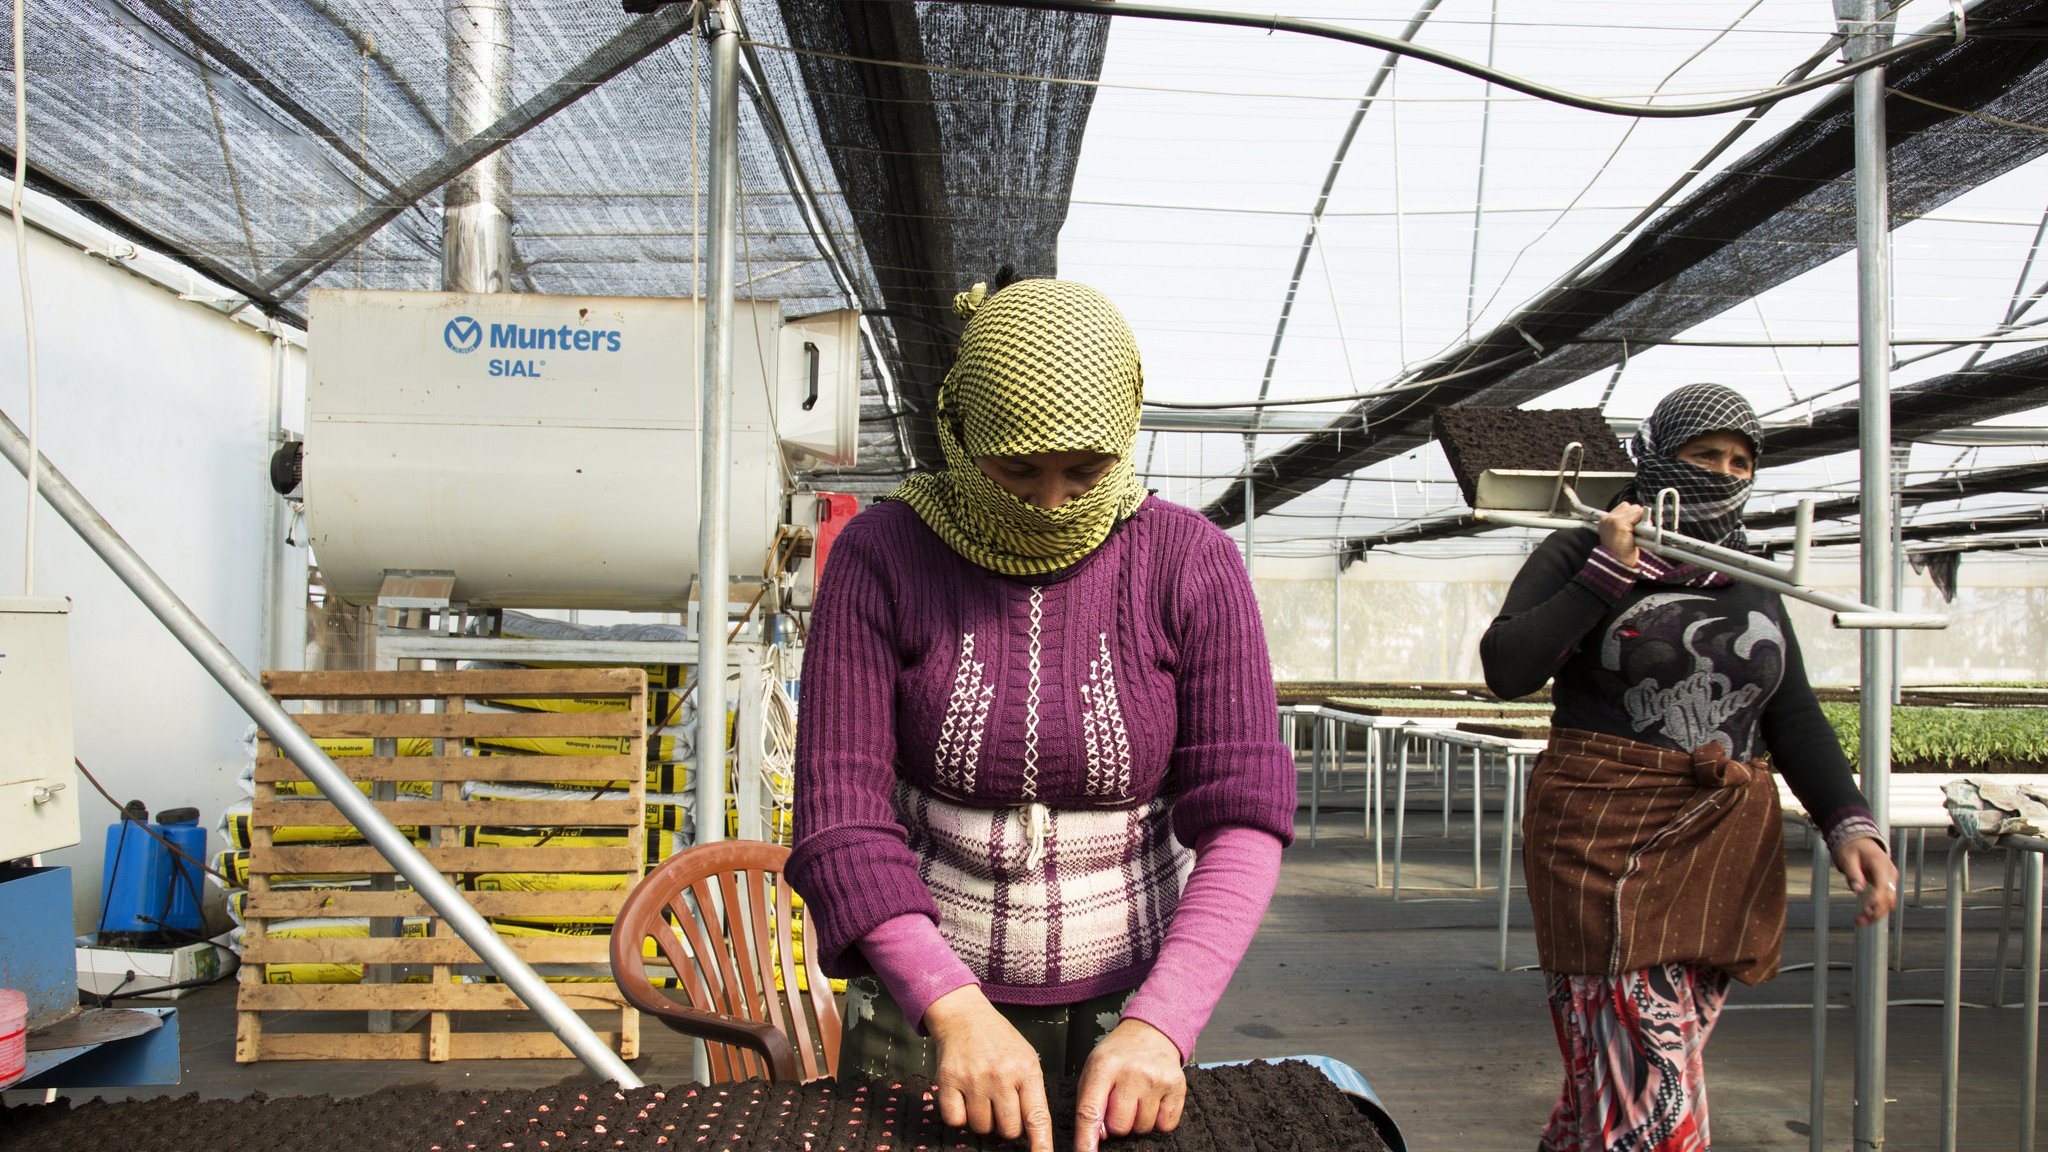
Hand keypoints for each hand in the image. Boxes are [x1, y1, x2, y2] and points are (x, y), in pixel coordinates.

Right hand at [924, 986, 1053, 1151]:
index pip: (1037, 1118)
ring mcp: (974, 1079)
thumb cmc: (999, 1040)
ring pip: (981, 1128)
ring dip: (983, 1119)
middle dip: (1006, 1125)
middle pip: (1008, 1130)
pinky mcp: (948, 1081)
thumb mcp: (1026, 1058)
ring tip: (983, 1095)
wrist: (964, 1016)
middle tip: (1002, 1104)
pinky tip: (965, 1098)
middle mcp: (1001, 1076)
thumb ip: (1032, 1092)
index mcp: (1026, 1070)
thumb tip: (1034, 1132)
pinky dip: (960, 1116)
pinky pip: (956, 1120)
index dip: (1042, 1145)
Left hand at [1073, 1019, 1185, 1151]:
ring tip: (1138, 1097)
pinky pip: (1166, 1125)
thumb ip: (1090, 1103)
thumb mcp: (1094, 1069)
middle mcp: (1131, 1072)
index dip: (1086, 1138)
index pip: (1090, 1110)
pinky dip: (1159, 1119)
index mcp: (1103, 1066)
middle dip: (1117, 1122)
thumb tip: (1099, 1137)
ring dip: (1138, 1120)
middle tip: (1120, 1102)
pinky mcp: (1177, 1086)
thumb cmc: (1118, 1056)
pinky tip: (1153, 1100)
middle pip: (1120, 1126)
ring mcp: (1156, 1079)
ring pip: (1143, 1128)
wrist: (1149, 1032)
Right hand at [1598, 502, 1646, 568]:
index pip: (1625, 507)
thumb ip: (1627, 524)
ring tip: (1636, 536)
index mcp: (1605, 521)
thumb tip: (1643, 513)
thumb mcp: (1621, 536)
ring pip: (1636, 509)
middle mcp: (1607, 518)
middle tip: (1635, 534)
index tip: (1633, 530)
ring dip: (1640, 522)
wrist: (1618, 565)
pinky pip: (1639, 514)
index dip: (1633, 518)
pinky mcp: (1619, 524)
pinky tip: (1637, 535)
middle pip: (1632, 507)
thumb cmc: (1622, 554)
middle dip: (1637, 519)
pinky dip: (1642, 524)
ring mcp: (1612, 520)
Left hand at [1834, 836, 1898, 926]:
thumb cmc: (1852, 848)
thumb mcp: (1847, 858)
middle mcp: (1890, 873)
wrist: (1860, 840)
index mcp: (1881, 865)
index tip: (1865, 911)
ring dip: (1877, 913)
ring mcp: (1891, 878)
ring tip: (1860, 921)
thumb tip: (1857, 890)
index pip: (1883, 887)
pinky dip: (1878, 908)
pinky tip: (1866, 914)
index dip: (1876, 902)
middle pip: (1889, 898)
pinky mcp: (1888, 883)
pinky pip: (1887, 898)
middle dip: (1876, 912)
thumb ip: (1853, 874)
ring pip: (1890, 901)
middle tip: (1859, 921)